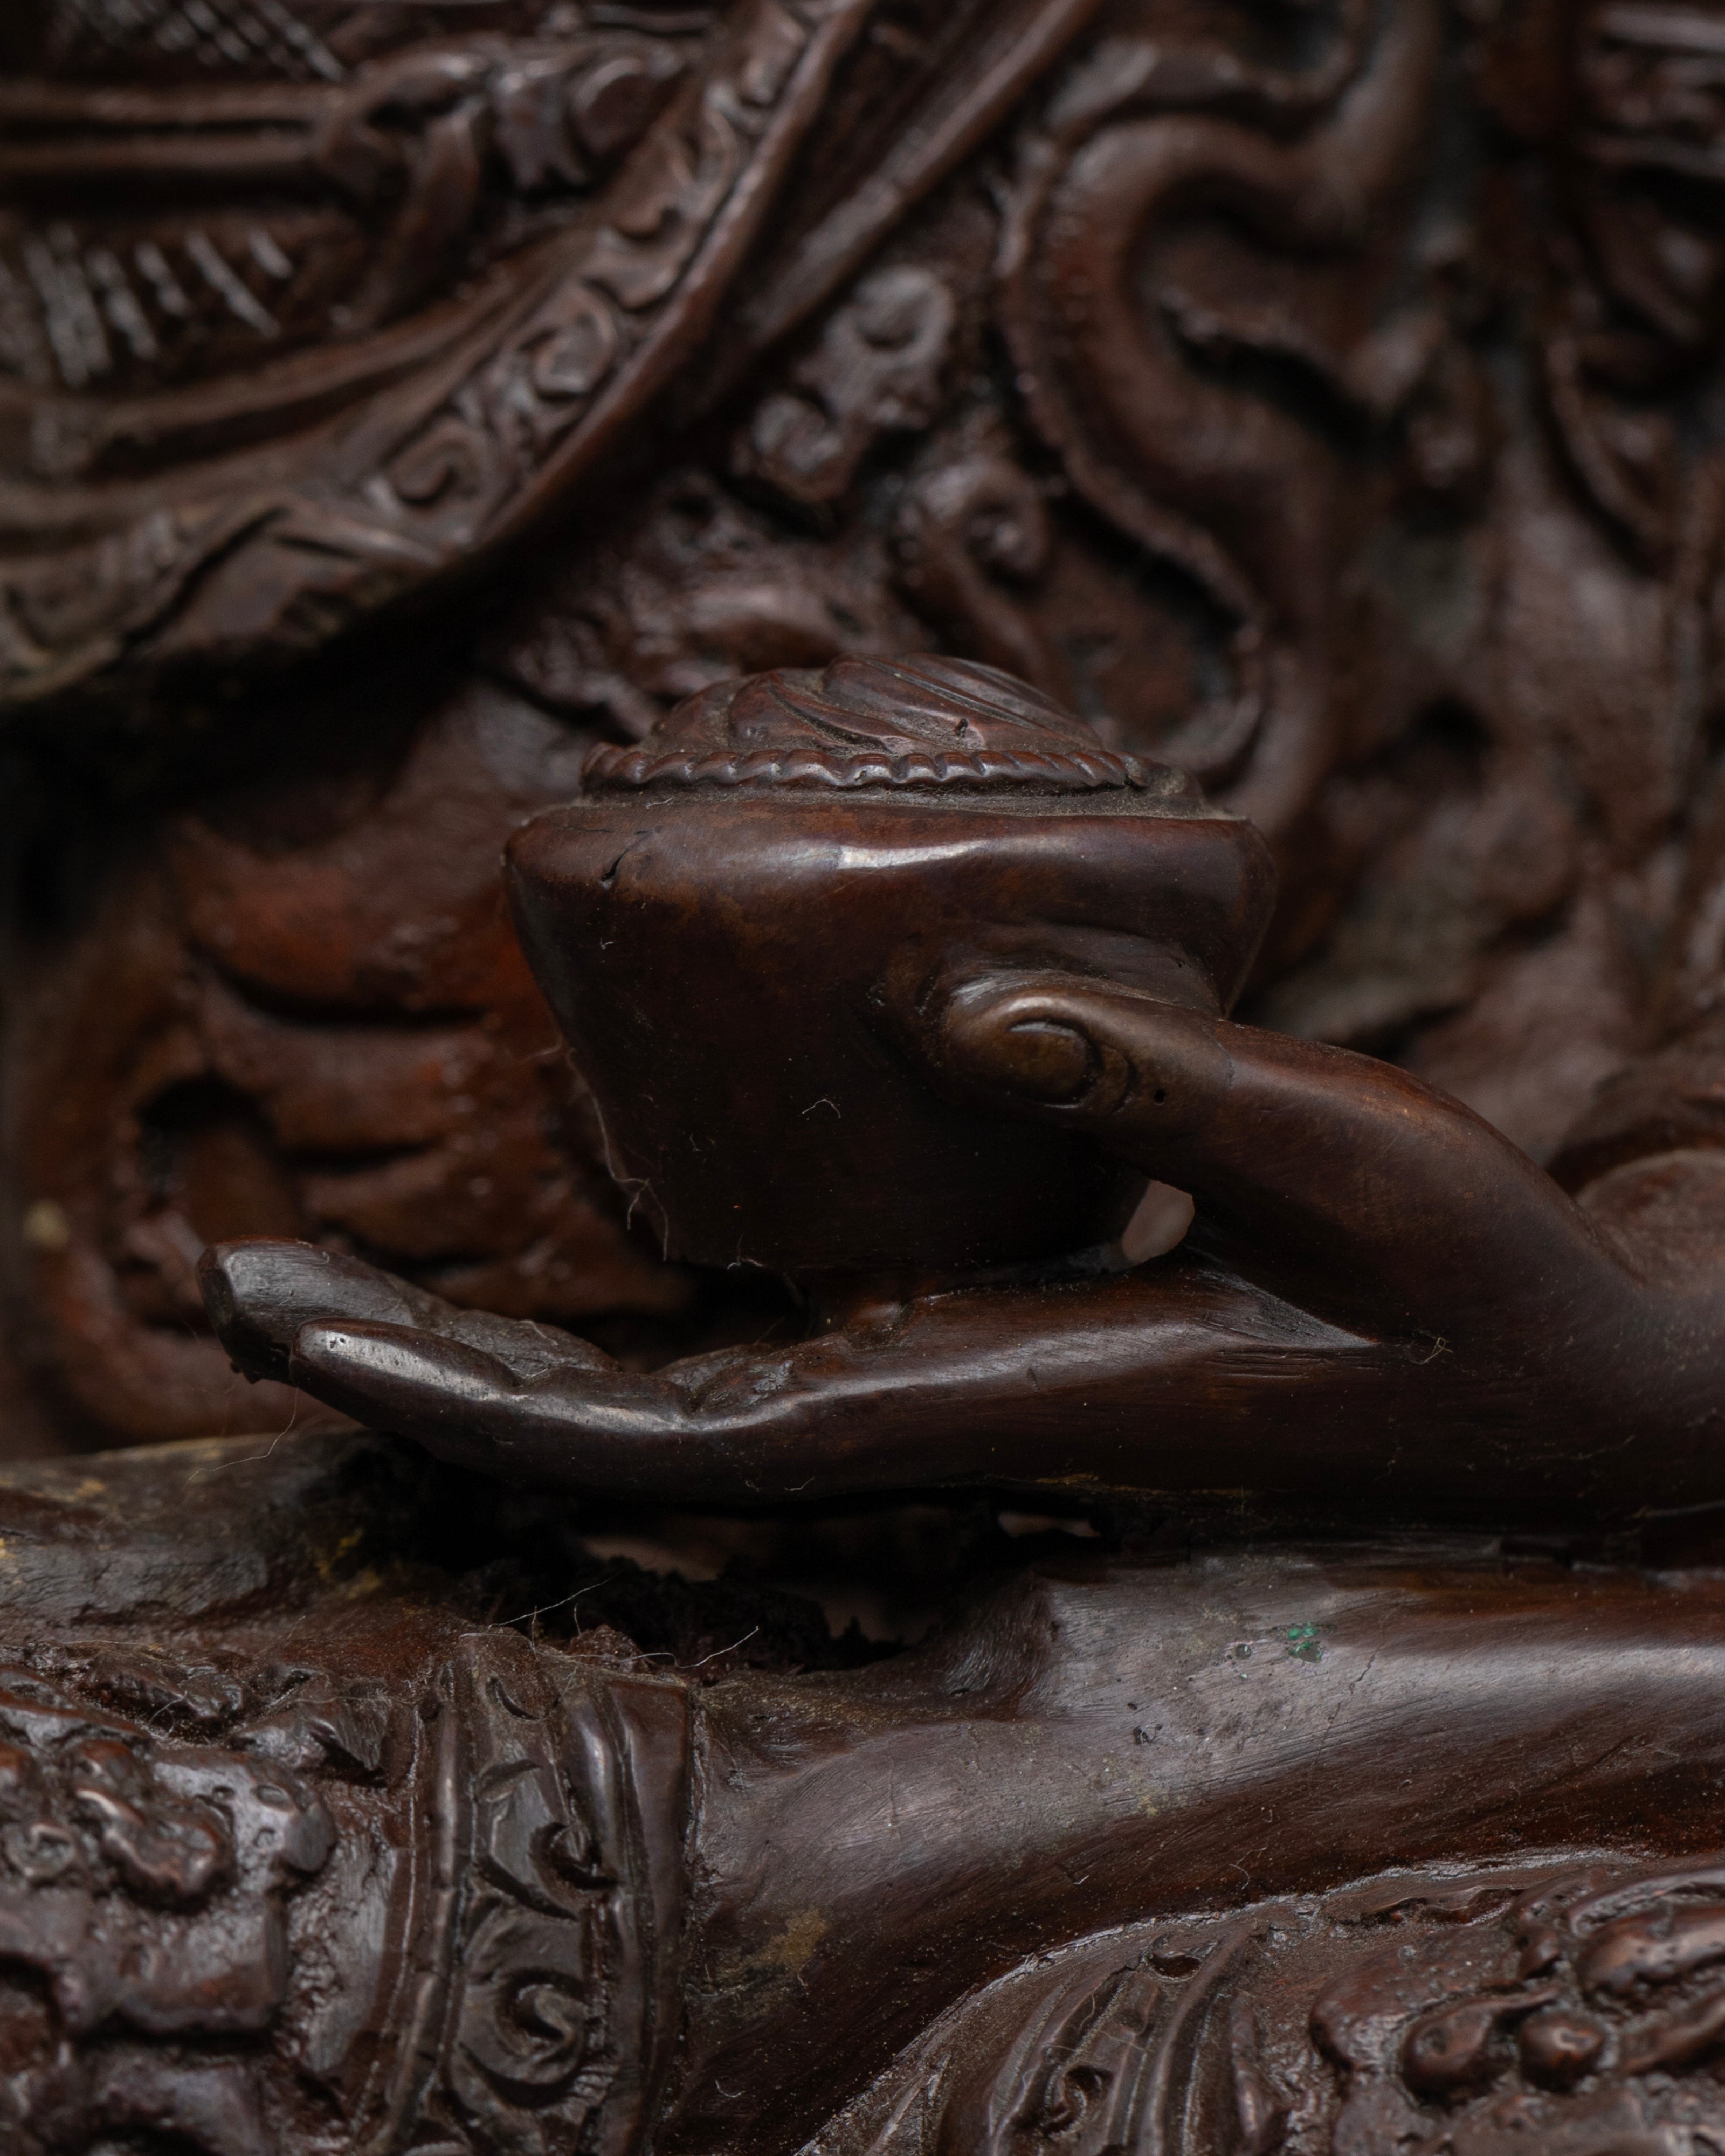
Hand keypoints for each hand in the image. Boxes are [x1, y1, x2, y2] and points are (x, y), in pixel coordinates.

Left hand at [200, 978, 1724, 1523]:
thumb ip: (1165, 1073)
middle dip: (423, 1380)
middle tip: (237, 1287)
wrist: (1564, 1395)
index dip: (470, 1397)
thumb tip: (967, 997)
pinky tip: (580, 1231)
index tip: (291, 1328)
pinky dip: (640, 1300)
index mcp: (991, 1402)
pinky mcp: (992, 1342)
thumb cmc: (1482, 1286)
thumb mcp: (1359, 1159)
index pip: (670, 1436)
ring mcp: (956, 1391)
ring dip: (503, 1345)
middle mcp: (941, 1418)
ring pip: (675, 1394)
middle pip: (619, 1437)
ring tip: (345, 1274)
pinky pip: (769, 1335)